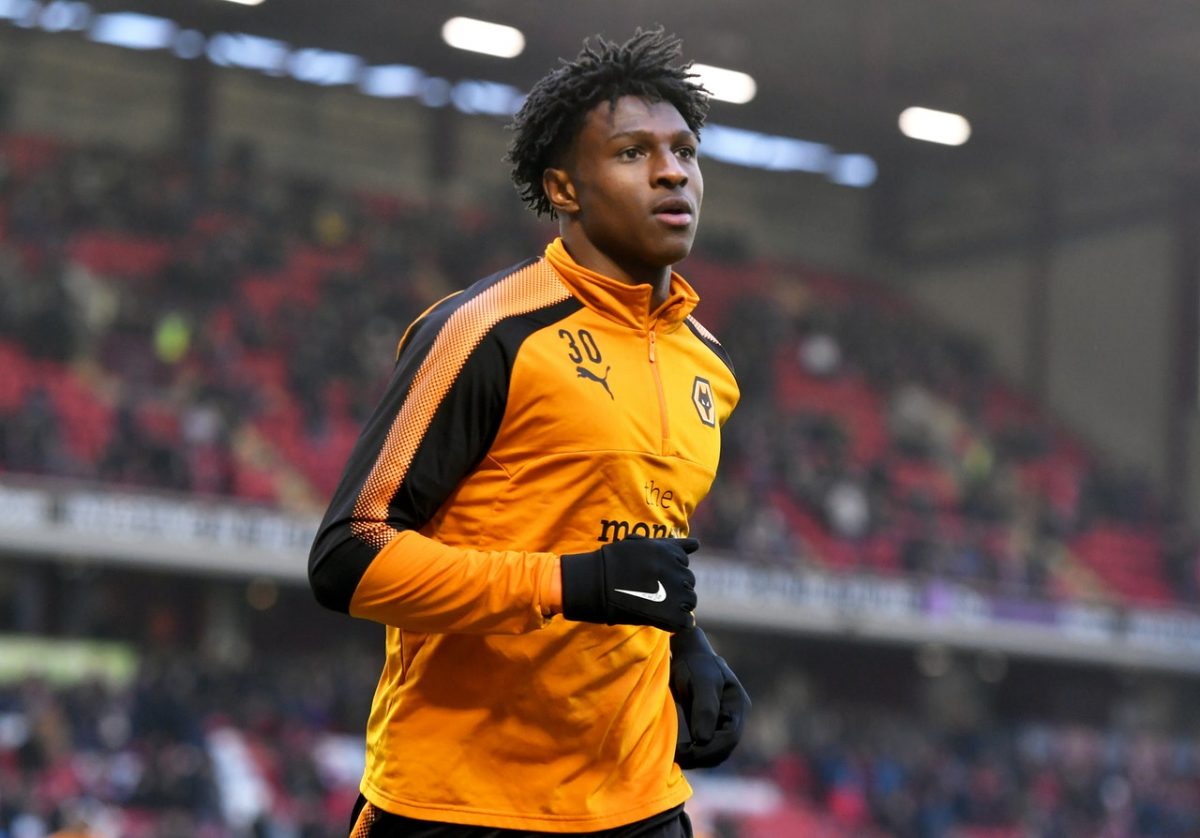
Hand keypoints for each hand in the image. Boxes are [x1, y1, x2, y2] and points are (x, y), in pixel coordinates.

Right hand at [560, 537, 697, 631]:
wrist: (593, 583)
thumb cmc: (612, 563)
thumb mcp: (641, 545)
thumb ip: (670, 545)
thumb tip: (697, 544)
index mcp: (670, 552)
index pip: (683, 562)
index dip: (668, 570)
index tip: (651, 575)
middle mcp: (677, 570)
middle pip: (688, 582)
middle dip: (674, 588)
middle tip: (650, 593)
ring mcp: (676, 594)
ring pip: (690, 602)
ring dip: (677, 605)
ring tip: (654, 606)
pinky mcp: (672, 616)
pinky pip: (686, 622)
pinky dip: (678, 623)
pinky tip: (662, 620)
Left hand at [670, 626, 749, 768]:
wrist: (689, 656)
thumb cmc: (695, 664)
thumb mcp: (701, 681)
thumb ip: (704, 708)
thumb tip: (702, 739)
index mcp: (738, 706)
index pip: (730, 737)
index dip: (710, 748)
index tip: (687, 751)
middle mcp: (735, 717)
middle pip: (725, 748)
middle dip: (703, 757)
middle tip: (679, 758)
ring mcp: (724, 723)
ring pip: (717, 751)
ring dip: (699, 758)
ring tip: (677, 758)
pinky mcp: (711, 726)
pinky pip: (707, 746)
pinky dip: (695, 753)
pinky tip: (680, 753)